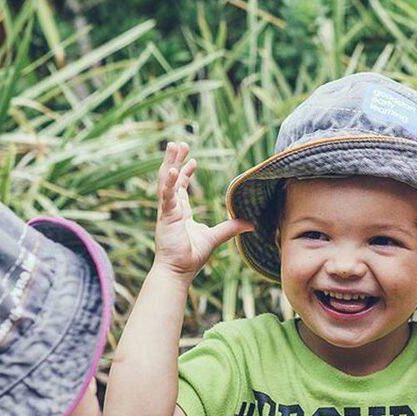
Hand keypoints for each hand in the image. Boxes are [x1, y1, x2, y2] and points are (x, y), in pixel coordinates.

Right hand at [152, 142, 251, 278]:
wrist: (178, 271)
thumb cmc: (190, 257)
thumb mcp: (215, 238)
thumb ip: (230, 228)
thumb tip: (250, 224)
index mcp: (180, 212)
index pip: (180, 187)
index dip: (185, 173)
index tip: (192, 159)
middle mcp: (171, 208)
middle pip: (171, 178)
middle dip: (174, 160)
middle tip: (178, 144)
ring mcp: (167, 211)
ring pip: (166, 181)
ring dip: (170, 162)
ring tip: (173, 145)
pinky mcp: (166, 216)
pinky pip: (166, 196)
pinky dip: (170, 182)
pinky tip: (174, 168)